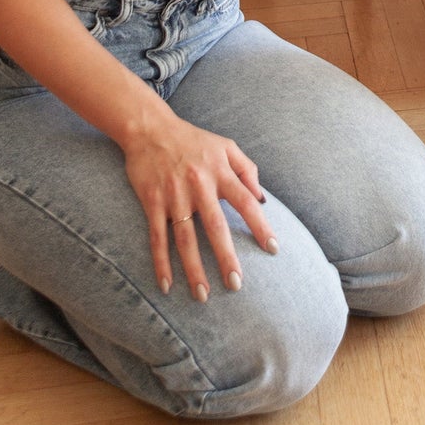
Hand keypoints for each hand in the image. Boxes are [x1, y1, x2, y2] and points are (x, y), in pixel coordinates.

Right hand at [123, 113, 277, 301]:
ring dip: (194, 269)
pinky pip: (157, 237)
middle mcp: (199, 186)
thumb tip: (262, 198)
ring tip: (203, 295)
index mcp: (220, 172)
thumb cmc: (193, 140)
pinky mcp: (152, 202)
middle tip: (236, 285)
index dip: (261, 226)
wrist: (150, 129)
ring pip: (185, 239)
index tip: (273, 249)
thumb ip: (247, 169)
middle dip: (226, 258)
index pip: (246, 202)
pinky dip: (161, 262)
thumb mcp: (226, 146)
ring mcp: (174, 196)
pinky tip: (166, 285)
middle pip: (215, 227)